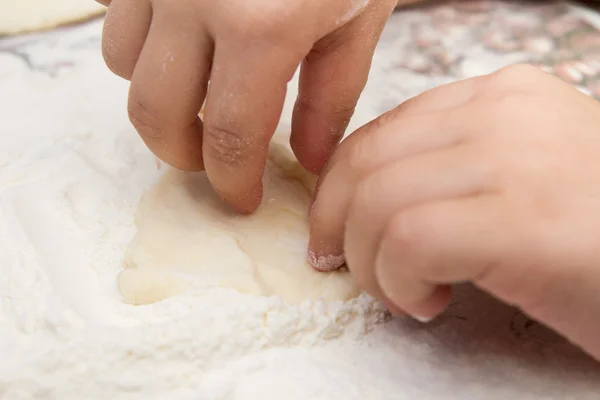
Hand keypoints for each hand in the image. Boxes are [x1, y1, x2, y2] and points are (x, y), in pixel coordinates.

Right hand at [97, 0, 396, 212]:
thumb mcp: (359, 13)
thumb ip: (331, 95)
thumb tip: (309, 161)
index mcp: (261, 26)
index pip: (226, 137)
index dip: (230, 180)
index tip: (239, 198)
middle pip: (153, 113)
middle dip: (180, 153)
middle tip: (212, 159)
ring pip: (122, 63)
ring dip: (158, 92)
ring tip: (201, 90)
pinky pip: (115, 12)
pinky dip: (142, 40)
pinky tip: (184, 36)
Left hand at [308, 64, 599, 360]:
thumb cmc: (591, 237)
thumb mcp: (515, 179)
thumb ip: (449, 170)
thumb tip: (362, 197)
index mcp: (502, 97)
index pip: (380, 134)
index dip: (340, 190)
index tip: (336, 234)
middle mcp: (508, 113)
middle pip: (366, 163)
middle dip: (339, 227)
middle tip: (349, 270)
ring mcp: (519, 159)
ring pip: (376, 201)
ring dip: (370, 264)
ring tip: (406, 295)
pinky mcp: (525, 219)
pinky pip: (408, 239)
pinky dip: (399, 282)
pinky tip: (431, 303)